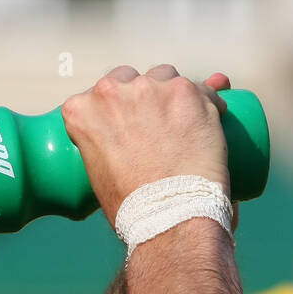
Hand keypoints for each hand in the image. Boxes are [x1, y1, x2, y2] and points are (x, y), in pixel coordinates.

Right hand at [60, 65, 229, 226]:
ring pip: (166, 77)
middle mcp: (110, 91)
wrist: (169, 216)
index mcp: (80, 109)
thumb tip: (125, 153)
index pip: (99, 94)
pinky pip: (203, 89)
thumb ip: (102, 152)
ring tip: (184, 125)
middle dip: (142, 96)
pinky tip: (212, 118)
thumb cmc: (133, 209)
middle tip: (155, 127)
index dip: (116, 107)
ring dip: (173, 94)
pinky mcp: (187, 92)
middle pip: (130, 79)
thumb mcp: (98, 175)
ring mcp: (150, 88)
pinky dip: (209, 102)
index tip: (127, 123)